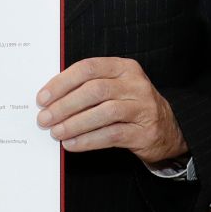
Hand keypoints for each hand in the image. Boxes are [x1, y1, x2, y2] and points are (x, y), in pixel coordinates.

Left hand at [35, 57, 187, 165]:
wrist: (167, 129)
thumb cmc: (130, 106)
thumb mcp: (115, 88)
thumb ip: (88, 87)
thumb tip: (50, 99)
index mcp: (123, 67)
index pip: (88, 68)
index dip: (62, 82)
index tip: (43, 97)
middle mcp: (135, 84)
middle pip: (94, 90)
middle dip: (65, 105)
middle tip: (45, 118)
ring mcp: (142, 107)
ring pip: (104, 113)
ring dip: (75, 124)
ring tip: (56, 133)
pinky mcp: (144, 132)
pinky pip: (112, 135)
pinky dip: (88, 140)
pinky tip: (72, 144)